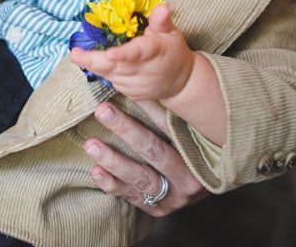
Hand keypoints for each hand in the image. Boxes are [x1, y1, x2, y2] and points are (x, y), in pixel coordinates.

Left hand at [69, 3, 194, 101]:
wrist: (180, 82)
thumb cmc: (172, 50)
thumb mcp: (171, 32)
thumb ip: (162, 21)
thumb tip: (161, 7)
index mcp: (155, 51)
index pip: (138, 53)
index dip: (124, 54)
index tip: (110, 53)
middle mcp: (145, 71)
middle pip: (116, 67)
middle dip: (93, 61)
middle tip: (74, 53)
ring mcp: (137, 85)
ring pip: (111, 75)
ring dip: (93, 65)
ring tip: (78, 55)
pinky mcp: (131, 93)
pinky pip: (112, 81)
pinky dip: (102, 71)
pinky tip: (92, 62)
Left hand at [83, 100, 207, 216]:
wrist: (204, 188)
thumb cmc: (195, 153)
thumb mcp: (192, 134)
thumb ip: (173, 115)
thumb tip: (143, 85)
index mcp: (199, 153)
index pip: (169, 126)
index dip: (147, 107)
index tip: (126, 88)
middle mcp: (189, 178)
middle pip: (153, 150)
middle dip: (125, 129)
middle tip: (102, 110)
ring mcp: (173, 196)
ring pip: (140, 177)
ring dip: (113, 160)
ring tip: (91, 144)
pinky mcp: (157, 209)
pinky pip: (132, 196)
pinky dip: (112, 184)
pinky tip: (96, 171)